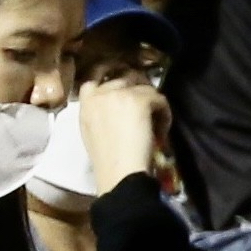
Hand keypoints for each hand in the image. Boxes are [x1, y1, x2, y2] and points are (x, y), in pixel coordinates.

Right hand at [78, 77, 171, 193]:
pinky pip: (159, 98)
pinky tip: (161, 131)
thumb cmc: (107, 160)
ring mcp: (119, 94)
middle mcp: (100, 93)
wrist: (119, 171)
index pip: (96, 79)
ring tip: (155, 123)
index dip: (115, 84)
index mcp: (85, 102)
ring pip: (145, 88)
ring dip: (153, 103)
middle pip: (125, 79)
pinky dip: (164, 113)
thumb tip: (120, 106)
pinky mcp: (139, 100)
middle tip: (148, 110)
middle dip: (138, 92)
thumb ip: (99, 112)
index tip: (127, 94)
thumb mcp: (92, 131)